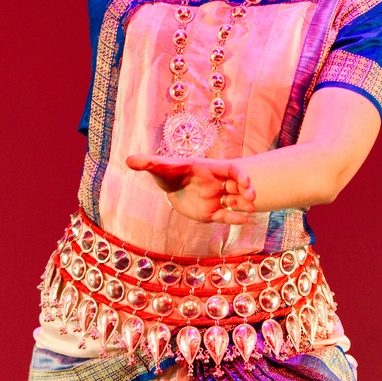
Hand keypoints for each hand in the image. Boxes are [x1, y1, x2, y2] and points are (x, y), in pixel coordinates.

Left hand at [125, 154, 253, 222]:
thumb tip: (129, 160)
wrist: (169, 188)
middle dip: (247, 190)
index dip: (240, 175)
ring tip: (251, 209)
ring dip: (244, 204)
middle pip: (238, 185)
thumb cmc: (168, 173)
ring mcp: (215, 198)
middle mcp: (216, 183)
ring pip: (235, 200)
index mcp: (209, 169)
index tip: (246, 182)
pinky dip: (234, 218)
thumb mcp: (158, 167)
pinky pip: (226, 216)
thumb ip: (147, 163)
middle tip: (252, 197)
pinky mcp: (211, 212)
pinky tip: (243, 220)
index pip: (230, 170)